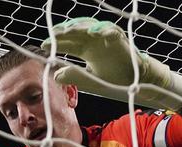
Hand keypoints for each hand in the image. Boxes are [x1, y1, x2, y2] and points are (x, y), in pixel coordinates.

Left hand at [41, 18, 181, 109]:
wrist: (138, 84)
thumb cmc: (115, 81)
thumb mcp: (92, 81)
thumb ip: (75, 77)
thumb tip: (56, 76)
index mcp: (87, 51)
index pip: (69, 43)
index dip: (57, 43)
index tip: (44, 45)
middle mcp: (95, 42)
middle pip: (77, 32)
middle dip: (65, 32)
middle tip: (54, 34)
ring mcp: (107, 39)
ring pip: (92, 27)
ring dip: (80, 27)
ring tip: (69, 30)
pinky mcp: (121, 40)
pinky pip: (113, 31)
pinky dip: (104, 30)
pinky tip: (93, 32)